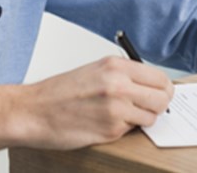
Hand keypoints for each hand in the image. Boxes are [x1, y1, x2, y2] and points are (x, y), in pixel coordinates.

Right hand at [0, 55, 172, 156]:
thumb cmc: (61, 92)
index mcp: (116, 66)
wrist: (32, 111)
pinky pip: (131, 130)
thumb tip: (153, 86)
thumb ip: (125, 76)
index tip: (161, 94)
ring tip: (122, 116)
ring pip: (151, 117)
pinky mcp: (110, 130)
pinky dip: (124, 129)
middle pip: (162, 98)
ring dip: (142, 119)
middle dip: (159, 105)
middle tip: (149, 108)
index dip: (164, 89)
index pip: (160, 78)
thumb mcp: (96, 71)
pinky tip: (106, 123)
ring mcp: (116, 109)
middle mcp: (119, 85)